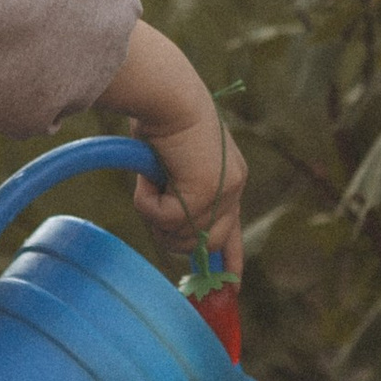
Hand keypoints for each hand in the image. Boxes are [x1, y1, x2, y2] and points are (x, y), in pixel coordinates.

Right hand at [107, 20, 246, 269]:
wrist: (168, 92)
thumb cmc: (162, 115)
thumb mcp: (173, 163)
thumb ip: (177, 193)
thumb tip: (166, 227)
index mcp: (230, 178)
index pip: (235, 232)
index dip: (232, 262)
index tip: (232, 288)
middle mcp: (233, 187)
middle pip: (203, 244)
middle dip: (172, 236)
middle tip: (153, 206)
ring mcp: (222, 192)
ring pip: (178, 235)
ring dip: (154, 212)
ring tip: (150, 177)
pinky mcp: (205, 193)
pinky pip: (162, 218)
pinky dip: (145, 199)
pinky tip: (149, 174)